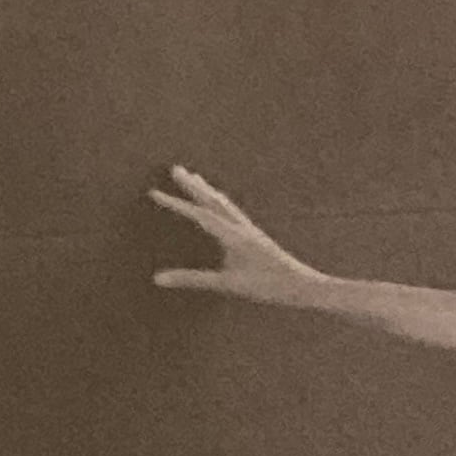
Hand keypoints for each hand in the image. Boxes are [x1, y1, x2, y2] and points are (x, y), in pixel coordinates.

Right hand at [150, 167, 317, 306]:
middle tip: (175, 168)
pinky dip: (220, 201)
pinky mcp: (255, 234)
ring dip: (207, 189)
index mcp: (233, 234)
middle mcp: (241, 226)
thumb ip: (193, 279)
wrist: (301, 285)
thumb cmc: (266, 287)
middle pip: (212, 200)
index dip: (175, 203)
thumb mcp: (227, 284)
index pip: (199, 214)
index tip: (154, 192)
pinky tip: (221, 204)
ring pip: (224, 202)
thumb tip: (158, 278)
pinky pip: (233, 210)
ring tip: (194, 177)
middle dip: (192, 185)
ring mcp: (249, 228)